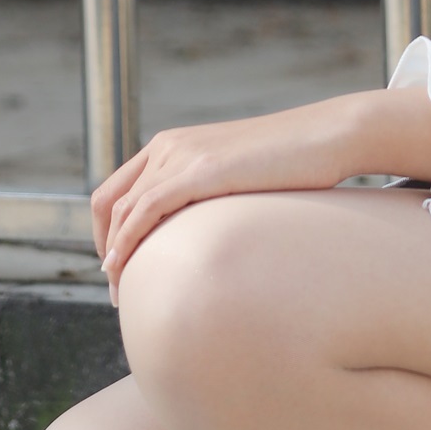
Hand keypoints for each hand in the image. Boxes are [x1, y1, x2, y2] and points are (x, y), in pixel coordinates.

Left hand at [91, 91, 390, 296]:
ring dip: (115, 255)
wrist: (325, 136)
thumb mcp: (236, 179)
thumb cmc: (293, 165)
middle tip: (118, 292)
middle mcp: (168, 146)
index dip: (106, 233)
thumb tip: (202, 241)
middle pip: (109, 202)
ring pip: (123, 209)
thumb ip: (210, 198)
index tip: (117, 269)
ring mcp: (182, 155)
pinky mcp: (200, 169)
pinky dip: (127, 240)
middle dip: (105, 249)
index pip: (116, 191)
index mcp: (172, 145)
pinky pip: (146, 208)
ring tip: (123, 294)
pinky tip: (123, 267)